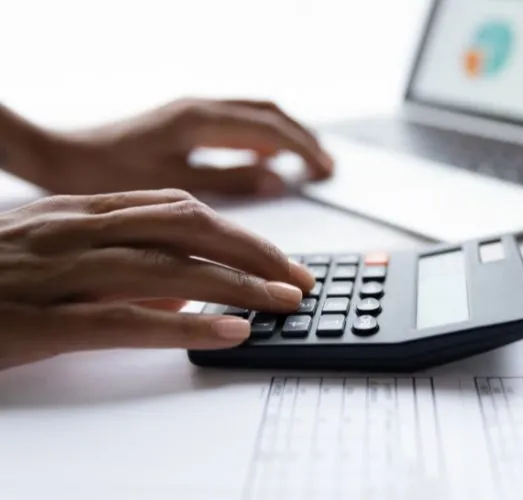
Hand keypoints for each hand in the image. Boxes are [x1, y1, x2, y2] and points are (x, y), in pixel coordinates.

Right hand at [0, 189, 314, 370]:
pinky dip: (185, 324)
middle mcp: (80, 231)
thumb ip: (122, 260)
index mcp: (85, 212)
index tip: (280, 258)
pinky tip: (229, 331)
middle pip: (189, 229)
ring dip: (238, 286)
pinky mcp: (42, 321)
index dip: (240, 233)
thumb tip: (186, 284)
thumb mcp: (58, 252)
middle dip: (256, 254)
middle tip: (301, 280)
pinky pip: (126, 319)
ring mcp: (61, 272)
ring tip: (284, 305)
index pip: (182, 211)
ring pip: (168, 267)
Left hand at [32, 98, 333, 195]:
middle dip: (303, 139)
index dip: (303, 149)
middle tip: (326, 167)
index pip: (269, 128)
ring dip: (286, 136)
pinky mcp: (187, 121)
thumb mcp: (172, 184)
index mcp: (200, 119)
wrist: (63, 155)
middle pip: (270, 114)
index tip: (325, 170)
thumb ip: (228, 181)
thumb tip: (275, 181)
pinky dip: (262, 138)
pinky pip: (238, 122)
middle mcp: (201, 107)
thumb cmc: (106, 173)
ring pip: (256, 115)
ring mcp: (194, 111)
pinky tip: (266, 159)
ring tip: (308, 161)